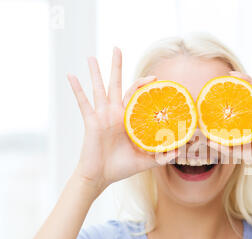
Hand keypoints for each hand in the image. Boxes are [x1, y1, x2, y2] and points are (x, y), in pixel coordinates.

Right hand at [67, 48, 170, 193]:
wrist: (101, 177)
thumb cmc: (121, 168)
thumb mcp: (145, 161)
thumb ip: (161, 156)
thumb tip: (180, 151)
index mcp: (128, 119)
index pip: (137, 96)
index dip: (145, 86)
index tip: (156, 78)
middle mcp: (115, 113)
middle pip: (117, 84)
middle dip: (117, 66)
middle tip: (117, 48)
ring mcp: (102, 116)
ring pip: (98, 89)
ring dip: (95, 72)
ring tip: (91, 57)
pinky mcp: (92, 122)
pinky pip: (83, 103)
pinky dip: (77, 89)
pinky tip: (71, 75)